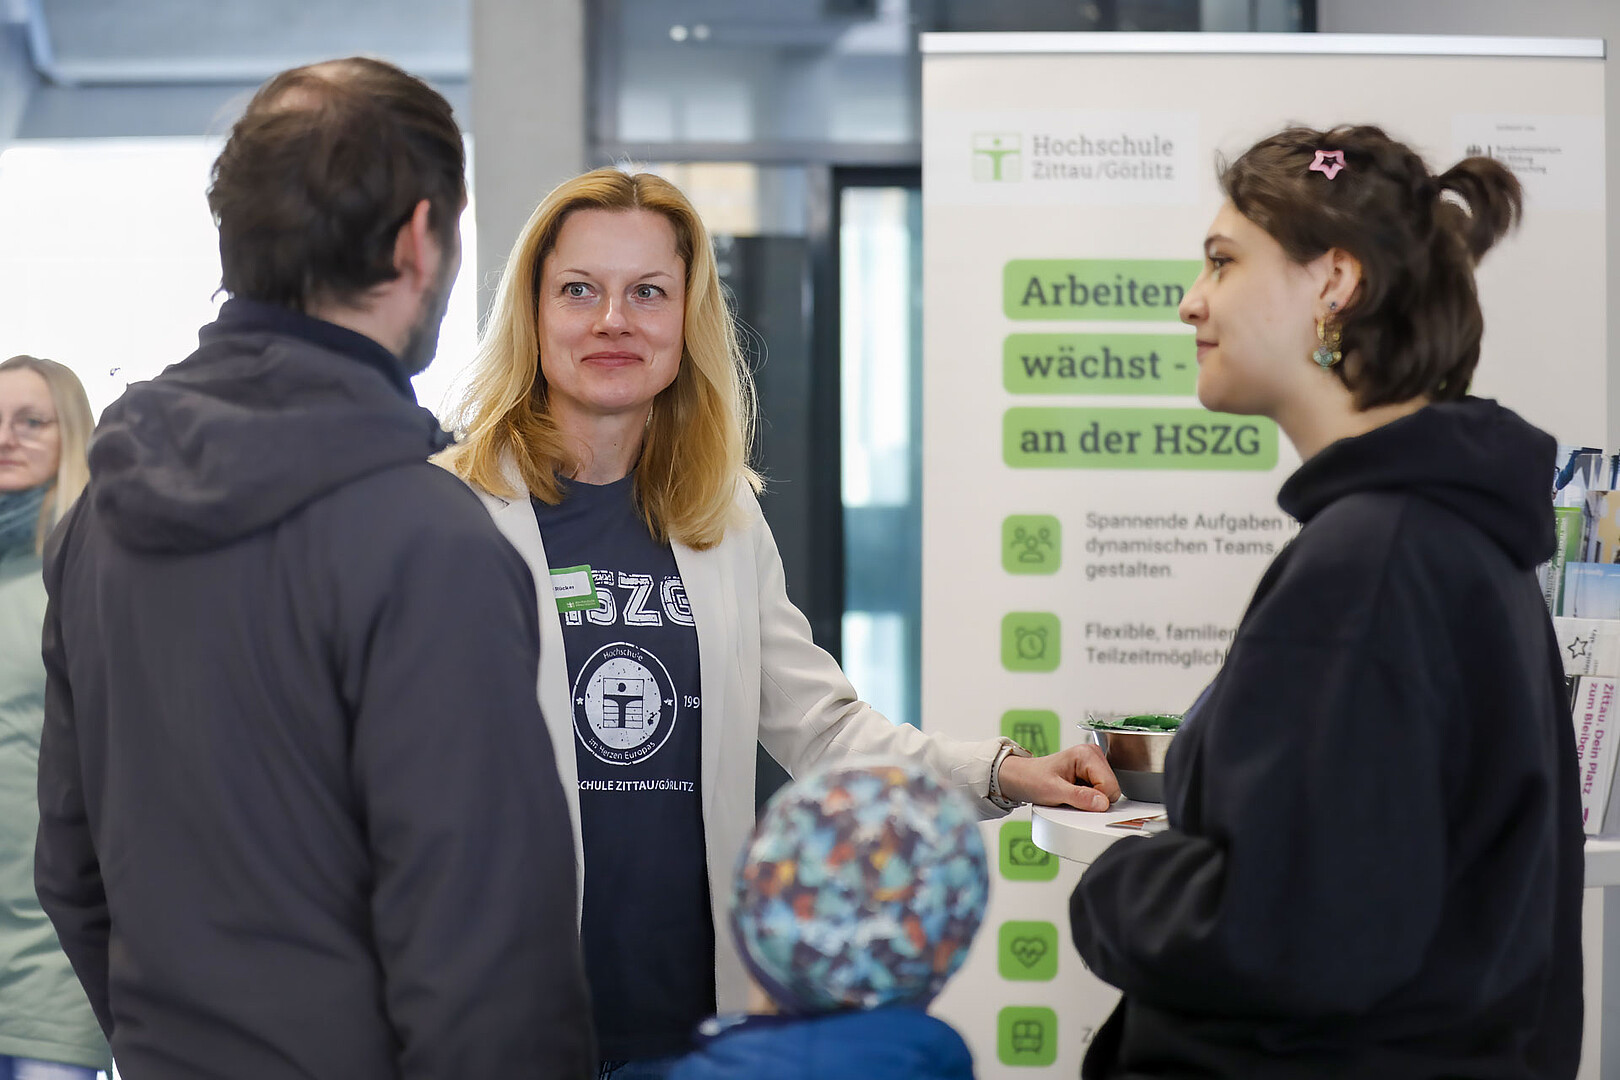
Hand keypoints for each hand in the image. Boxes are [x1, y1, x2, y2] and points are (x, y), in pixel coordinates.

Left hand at [997, 745, 1120, 811]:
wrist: (1021, 778)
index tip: (1074, 797)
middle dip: (1094, 799)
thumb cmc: (1033, 779)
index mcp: (1087, 753)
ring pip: (1109, 792)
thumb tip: (1102, 803)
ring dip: (1091, 798)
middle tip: (1071, 795)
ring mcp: (1094, 763)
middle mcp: (1094, 755)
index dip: (1095, 799)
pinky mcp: (1093, 772)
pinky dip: (1089, 797)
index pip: (1109, 786)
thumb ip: (1079, 797)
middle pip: (1112, 789)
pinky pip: (1102, 792)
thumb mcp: (1053, 791)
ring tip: (1071, 792)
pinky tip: (1075, 792)